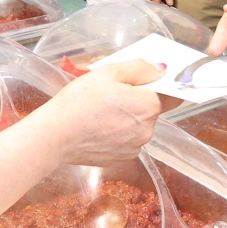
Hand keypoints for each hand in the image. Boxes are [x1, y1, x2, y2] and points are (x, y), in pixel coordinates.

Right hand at [34, 60, 173, 165]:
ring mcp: (136, 147)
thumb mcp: (109, 72)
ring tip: (101, 113)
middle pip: (151, 109)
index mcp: (150, 105)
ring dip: (128, 119)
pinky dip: (118, 135)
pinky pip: (127, 141)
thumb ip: (140, 68)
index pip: (170, 92)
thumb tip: (161, 69)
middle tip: (111, 95)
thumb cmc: (80, 100)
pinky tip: (99, 128)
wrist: (55, 135)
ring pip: (139, 126)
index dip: (158, 85)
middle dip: (137, 101)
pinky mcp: (123, 159)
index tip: (143, 82)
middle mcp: (149, 129)